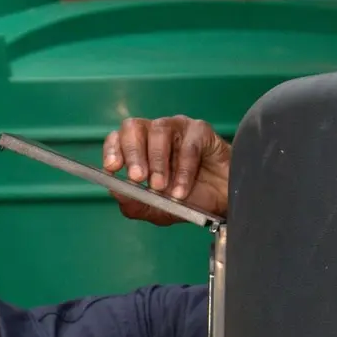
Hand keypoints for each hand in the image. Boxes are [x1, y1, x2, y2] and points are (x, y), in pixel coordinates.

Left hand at [102, 116, 230, 224]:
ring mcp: (178, 129)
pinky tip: (182, 190)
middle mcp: (155, 134)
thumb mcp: (157, 209)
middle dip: (133, 154)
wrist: (224, 203)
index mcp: (140, 148)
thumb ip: (135, 204)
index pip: (118, 138)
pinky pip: (188, 144)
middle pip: (133, 127)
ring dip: (158, 162)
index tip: (113, 168)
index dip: (112, 150)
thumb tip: (115, 192)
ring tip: (161, 187)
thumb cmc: (189, 200)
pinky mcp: (201, 131)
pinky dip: (183, 169)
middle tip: (138, 178)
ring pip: (159, 131)